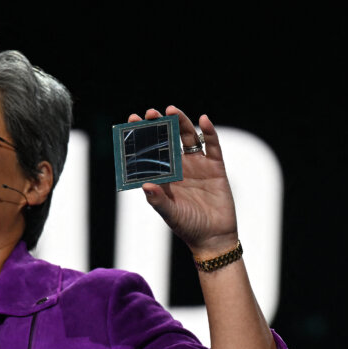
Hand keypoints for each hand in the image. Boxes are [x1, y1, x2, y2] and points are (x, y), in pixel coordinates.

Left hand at [127, 107, 238, 256]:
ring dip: (181, 122)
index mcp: (164, 176)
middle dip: (159, 125)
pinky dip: (209, 132)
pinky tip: (204, 120)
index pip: (150, 151)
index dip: (142, 135)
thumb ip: (158, 200)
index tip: (132, 120)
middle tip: (150, 113)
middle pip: (168, 139)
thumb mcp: (170, 214)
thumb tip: (145, 184)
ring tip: (172, 110)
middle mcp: (179, 167)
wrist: (213, 237)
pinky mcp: (216, 167)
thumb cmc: (188, 227)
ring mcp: (198, 165)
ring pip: (188, 137)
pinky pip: (212, 146)